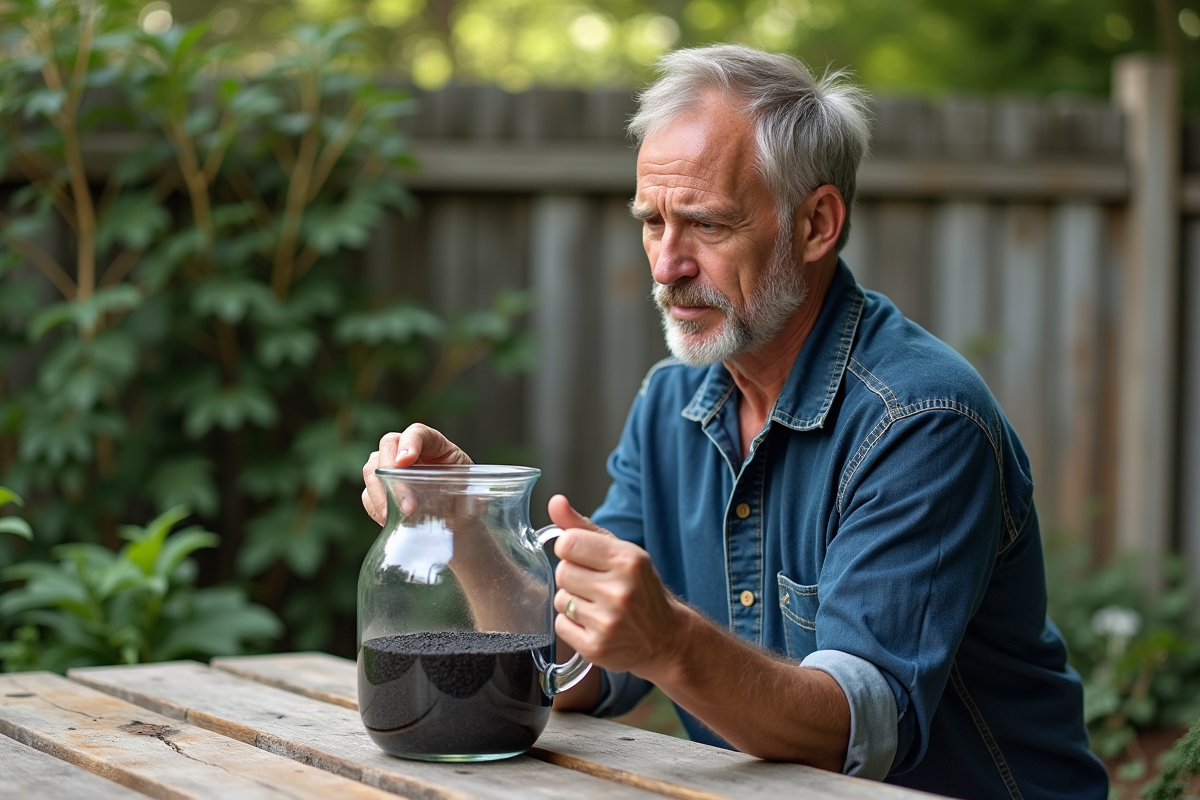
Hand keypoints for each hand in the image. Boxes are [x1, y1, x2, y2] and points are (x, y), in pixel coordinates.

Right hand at [361, 424, 471, 524]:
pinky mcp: (379, 489)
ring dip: (380, 495)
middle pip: (388, 447)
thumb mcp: (472, 492)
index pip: (417, 432)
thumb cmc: (464, 499)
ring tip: (395, 517)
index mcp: (434, 443)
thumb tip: (477, 505)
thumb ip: (473, 496)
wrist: (454, 519)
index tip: (406, 461)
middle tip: (407, 505)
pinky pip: (367, 495)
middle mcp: (408, 450)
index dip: (410, 442)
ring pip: (372, 470)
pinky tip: (390, 521)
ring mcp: (390, 468)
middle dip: (392, 475)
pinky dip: (376, 508)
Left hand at [548, 494, 681, 677]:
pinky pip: (561, 626)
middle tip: (596, 585)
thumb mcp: (620, 552)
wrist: (666, 638)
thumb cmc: (640, 588)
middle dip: (573, 577)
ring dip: (573, 602)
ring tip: (598, 606)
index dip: (571, 550)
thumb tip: (555, 501)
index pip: (568, 543)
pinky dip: (572, 625)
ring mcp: (608, 622)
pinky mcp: (596, 647)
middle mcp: (619, 590)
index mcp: (627, 560)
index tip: (583, 556)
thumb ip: (583, 527)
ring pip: (560, 600)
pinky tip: (595, 624)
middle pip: (562, 572)